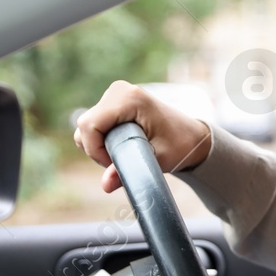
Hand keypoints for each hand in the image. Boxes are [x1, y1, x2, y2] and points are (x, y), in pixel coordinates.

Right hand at [73, 81, 211, 192]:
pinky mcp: (111, 102)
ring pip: (86, 126)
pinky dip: (100, 140)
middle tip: (121, 161)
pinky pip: (92, 125)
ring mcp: (114, 94)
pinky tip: (121, 145)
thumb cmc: (179, 145)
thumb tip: (105, 185)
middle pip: (85, 126)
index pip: (90, 125)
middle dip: (97, 149)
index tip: (114, 164)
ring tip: (124, 153)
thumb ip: (129, 171)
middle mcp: (118, 91)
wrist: (189, 135)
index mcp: (129, 99)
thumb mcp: (156, 161)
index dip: (95, 150)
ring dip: (98, 146)